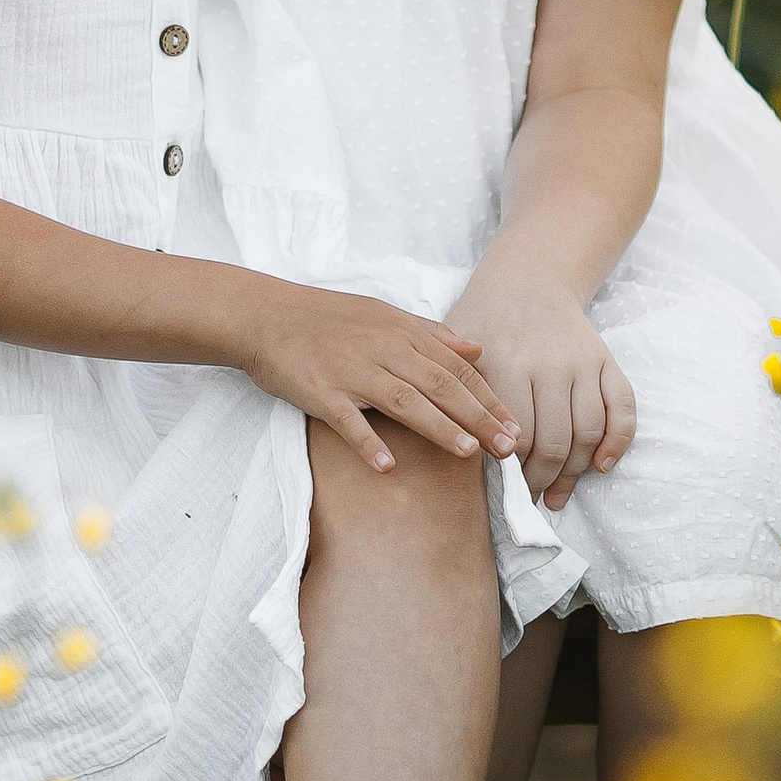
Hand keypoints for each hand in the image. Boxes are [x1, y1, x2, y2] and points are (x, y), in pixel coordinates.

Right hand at [233, 285, 523, 472]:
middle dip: (478, 417)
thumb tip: (477, 350)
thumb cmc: (326, 318)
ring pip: (403, 399)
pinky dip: (367, 442)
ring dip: (437, 426)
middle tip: (509, 448)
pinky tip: (387, 466)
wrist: (264, 315)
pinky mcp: (320, 391)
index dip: (489, 398)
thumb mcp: (383, 314)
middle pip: (439, 385)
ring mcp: (350, 370)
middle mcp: (382, 349)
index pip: (456, 368)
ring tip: (468, 452)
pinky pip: (346, 420)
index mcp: (401, 332)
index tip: (516, 426)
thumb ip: (431, 334)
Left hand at [445, 263, 635, 506]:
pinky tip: (602, 466)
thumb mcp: (457, 350)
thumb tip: (465, 452)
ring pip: (587, 432)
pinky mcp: (606, 359)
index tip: (506, 492)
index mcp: (506, 363)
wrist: (528, 279)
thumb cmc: (483, 322)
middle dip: (541, 480)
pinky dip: (618, 440)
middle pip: (552, 442)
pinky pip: (623, 406)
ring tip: (558, 495)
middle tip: (531, 500)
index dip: (512, 472)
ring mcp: (582, 361)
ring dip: (574, 472)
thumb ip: (457, 397)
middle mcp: (549, 363)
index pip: (514, 437)